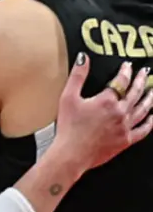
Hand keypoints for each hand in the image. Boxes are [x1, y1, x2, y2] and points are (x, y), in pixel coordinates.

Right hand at [52, 53, 152, 173]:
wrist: (73, 153)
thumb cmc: (69, 126)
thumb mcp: (68, 97)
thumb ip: (77, 76)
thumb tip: (83, 58)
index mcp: (107, 101)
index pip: (121, 81)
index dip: (126, 71)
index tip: (128, 66)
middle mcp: (120, 113)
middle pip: (135, 93)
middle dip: (141, 81)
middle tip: (145, 73)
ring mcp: (125, 127)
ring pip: (143, 109)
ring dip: (149, 98)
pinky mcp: (126, 140)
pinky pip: (144, 130)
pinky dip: (150, 122)